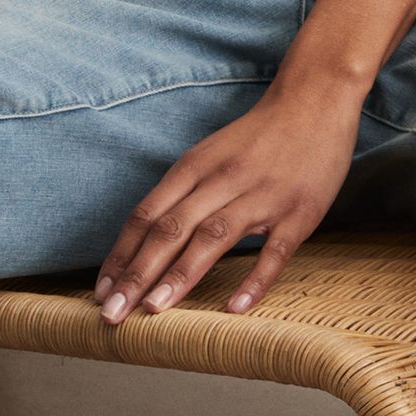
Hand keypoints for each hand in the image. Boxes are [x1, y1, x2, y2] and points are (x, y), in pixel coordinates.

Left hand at [92, 83, 363, 324]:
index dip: (121, 256)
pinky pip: (274, 252)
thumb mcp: (209, 154)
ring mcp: (261, 197)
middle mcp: (222, 181)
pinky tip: (234, 307)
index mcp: (194, 167)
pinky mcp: (299, 213)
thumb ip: (180, 193)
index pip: (146, 216)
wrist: (315, 101)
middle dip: (137, 274)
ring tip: (153, 310)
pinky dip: (254, 280)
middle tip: (112, 314)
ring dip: (180, 275)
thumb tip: (144, 240)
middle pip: (170, 230)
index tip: (101, 292)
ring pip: (212, 238)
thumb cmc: (257, 137)